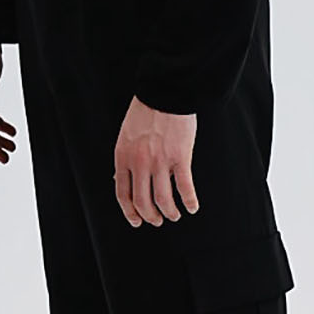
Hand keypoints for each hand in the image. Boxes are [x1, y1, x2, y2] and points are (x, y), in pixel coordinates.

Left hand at [114, 94, 198, 225]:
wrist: (165, 92)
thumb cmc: (146, 111)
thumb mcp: (125, 136)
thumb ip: (125, 158)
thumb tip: (121, 179)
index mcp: (123, 157)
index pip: (123, 194)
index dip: (130, 212)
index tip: (137, 220)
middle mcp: (139, 163)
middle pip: (142, 202)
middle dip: (150, 216)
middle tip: (157, 220)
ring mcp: (159, 161)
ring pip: (163, 200)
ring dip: (169, 212)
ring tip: (174, 215)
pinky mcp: (180, 157)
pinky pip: (185, 187)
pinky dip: (189, 201)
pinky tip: (192, 207)